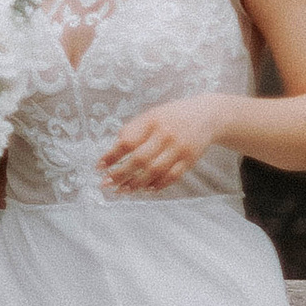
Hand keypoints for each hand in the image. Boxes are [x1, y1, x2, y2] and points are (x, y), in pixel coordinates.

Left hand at [98, 91, 229, 195]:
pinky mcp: (190, 160)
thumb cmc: (172, 116)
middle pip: (140, 159)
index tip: (99, 167)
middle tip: (106, 184)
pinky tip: (146, 190)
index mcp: (152, 121)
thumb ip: (134, 130)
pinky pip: (172, 176)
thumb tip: (114, 151)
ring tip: (122, 190)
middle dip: (120, 174)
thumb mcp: (151, 115)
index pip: (127, 141)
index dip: (111, 156)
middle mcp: (165, 134)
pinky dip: (157, 185)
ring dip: (136, 184)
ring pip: (155, 171)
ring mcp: (179, 148)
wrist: (206, 115)